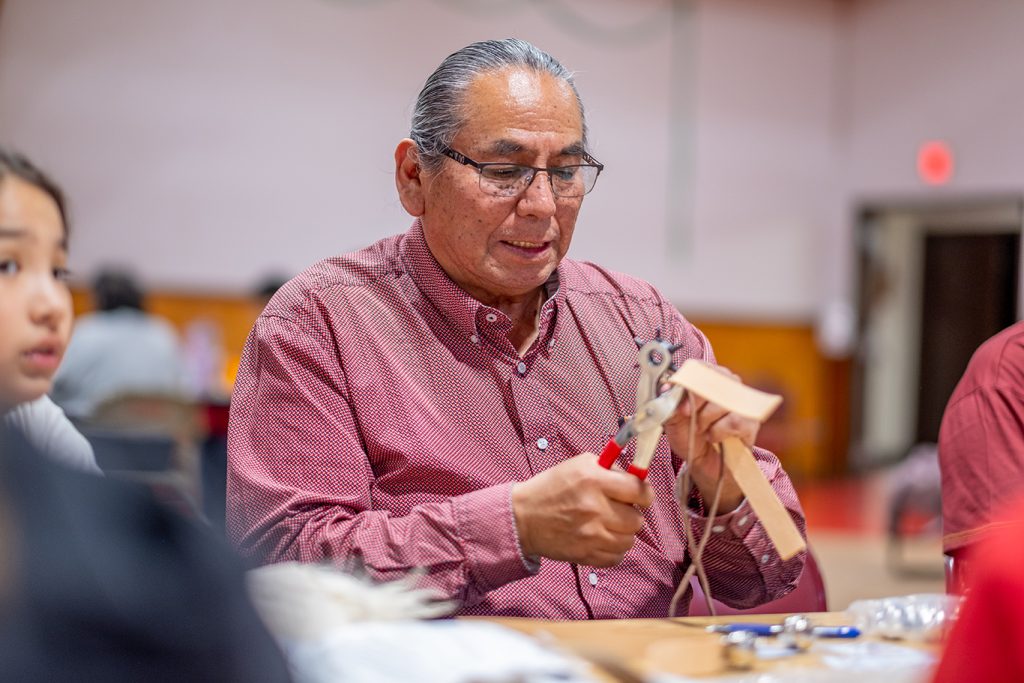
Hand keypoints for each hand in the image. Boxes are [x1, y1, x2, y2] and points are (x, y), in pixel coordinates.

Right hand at [511, 453, 654, 566]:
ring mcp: (592, 535)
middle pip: (637, 520)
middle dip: (630, 514)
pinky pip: (617, 558)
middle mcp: (595, 508)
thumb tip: (635, 478)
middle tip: (617, 511)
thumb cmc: (551, 488)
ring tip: (608, 526)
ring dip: (622, 533)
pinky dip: (613, 550)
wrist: (523, 517)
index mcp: (594, 480)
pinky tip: (601, 540)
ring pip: (629, 540)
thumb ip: (609, 469)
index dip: (644, 494)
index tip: (640, 496)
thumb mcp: (579, 465)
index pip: (639, 490)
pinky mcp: (586, 555)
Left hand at [662, 363, 757, 510]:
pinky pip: (734, 420)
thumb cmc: (689, 435)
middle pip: (713, 380)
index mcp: (706, 377)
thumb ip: (669, 402)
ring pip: (722, 402)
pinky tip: (714, 437)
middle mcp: (727, 383)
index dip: (687, 381)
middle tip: (688, 416)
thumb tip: (666, 388)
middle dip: (695, 402)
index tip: (676, 396)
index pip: (699, 367)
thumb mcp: (672, 419)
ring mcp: (742, 401)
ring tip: (701, 429)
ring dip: (705, 420)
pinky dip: (718, 432)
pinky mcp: (751, 421)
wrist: (704, 462)